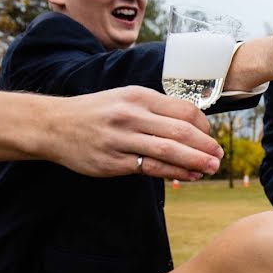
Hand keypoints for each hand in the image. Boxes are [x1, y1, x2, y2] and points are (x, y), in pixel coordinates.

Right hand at [44, 87, 222, 178]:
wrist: (53, 124)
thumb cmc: (99, 111)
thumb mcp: (127, 98)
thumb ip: (158, 109)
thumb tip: (194, 124)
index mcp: (140, 96)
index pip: (184, 110)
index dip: (204, 126)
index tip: (211, 137)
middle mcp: (132, 116)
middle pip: (181, 131)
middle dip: (206, 145)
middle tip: (220, 156)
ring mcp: (121, 139)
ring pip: (168, 150)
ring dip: (195, 161)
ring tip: (211, 167)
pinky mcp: (112, 161)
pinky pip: (150, 167)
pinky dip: (173, 172)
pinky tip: (188, 176)